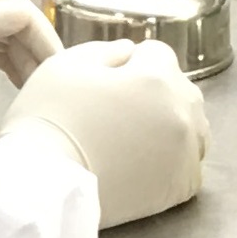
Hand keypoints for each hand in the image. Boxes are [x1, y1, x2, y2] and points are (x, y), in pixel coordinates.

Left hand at [0, 0, 61, 106]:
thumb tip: (21, 16)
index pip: (5, 2)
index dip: (35, 28)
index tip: (57, 62)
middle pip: (8, 19)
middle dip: (35, 45)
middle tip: (58, 81)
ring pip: (3, 38)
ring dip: (26, 58)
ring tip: (46, 87)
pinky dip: (9, 66)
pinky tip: (24, 84)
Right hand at [0, 38, 209, 225]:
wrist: (44, 184)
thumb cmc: (50, 117)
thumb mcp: (66, 64)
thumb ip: (105, 50)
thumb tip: (128, 52)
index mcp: (156, 77)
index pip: (158, 53)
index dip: (130, 62)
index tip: (107, 80)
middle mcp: (181, 112)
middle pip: (180, 88)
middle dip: (155, 91)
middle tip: (117, 110)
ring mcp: (185, 153)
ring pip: (192, 126)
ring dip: (170, 124)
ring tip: (132, 138)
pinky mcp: (180, 187)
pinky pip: (190, 164)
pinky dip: (173, 161)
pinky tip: (142, 163)